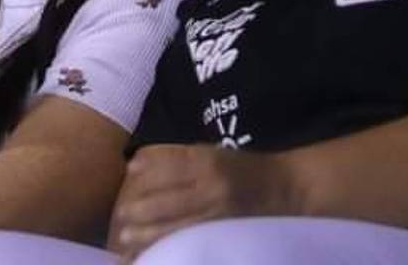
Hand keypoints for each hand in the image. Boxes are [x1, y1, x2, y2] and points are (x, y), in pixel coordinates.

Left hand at [107, 144, 302, 260]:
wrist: (286, 189)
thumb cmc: (243, 169)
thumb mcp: (213, 152)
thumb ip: (178, 157)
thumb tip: (136, 165)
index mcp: (209, 161)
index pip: (170, 168)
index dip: (146, 174)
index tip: (126, 182)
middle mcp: (214, 187)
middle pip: (170, 202)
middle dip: (142, 213)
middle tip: (121, 222)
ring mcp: (221, 214)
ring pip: (179, 228)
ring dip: (151, 236)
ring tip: (128, 241)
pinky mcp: (228, 234)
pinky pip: (194, 242)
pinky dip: (173, 248)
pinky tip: (156, 253)